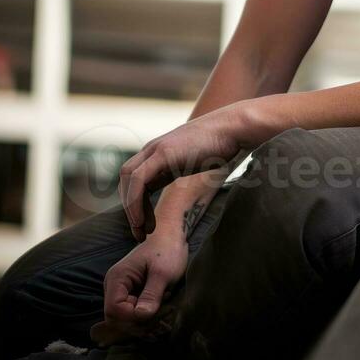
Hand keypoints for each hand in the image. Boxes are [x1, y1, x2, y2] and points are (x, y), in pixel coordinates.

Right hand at [90, 232, 188, 346]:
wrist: (170, 236)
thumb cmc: (167, 250)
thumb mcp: (163, 273)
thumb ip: (152, 294)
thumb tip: (142, 316)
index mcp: (117, 279)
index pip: (114, 311)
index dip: (132, 317)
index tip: (153, 310)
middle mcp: (114, 287)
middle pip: (116, 319)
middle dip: (139, 322)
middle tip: (162, 312)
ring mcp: (121, 292)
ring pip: (125, 320)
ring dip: (144, 322)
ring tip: (163, 308)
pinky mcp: (130, 295)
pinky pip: (132, 315)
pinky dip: (146, 318)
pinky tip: (160, 309)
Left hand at [119, 106, 244, 241]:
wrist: (234, 127)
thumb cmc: (222, 144)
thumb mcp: (194, 160)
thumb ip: (180, 169)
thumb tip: (179, 184)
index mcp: (160, 152)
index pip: (135, 179)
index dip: (136, 203)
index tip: (146, 226)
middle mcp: (153, 148)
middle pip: (126, 179)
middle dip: (129, 207)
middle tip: (140, 232)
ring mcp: (156, 148)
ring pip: (127, 179)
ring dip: (130, 208)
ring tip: (141, 231)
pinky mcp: (163, 153)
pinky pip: (137, 180)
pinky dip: (134, 201)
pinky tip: (142, 220)